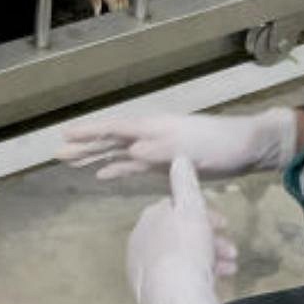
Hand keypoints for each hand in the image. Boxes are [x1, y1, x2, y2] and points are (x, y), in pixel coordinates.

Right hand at [59, 107, 299, 178]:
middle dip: (85, 146)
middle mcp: (150, 135)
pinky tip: (102, 175)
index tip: (65, 135)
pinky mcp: (164, 164)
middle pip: (111, 140)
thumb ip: (160, 150)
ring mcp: (156, 149)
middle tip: (58, 152)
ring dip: (96, 158)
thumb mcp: (190, 149)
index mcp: (153, 127)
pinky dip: (117, 170)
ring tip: (71, 163)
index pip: (115, 129)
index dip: (90, 133)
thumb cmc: (219, 146)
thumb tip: (130, 150)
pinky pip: (133, 167)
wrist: (245, 149)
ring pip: (119, 153)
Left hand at [127, 157, 241, 303]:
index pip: (176, 208)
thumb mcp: (192, 208)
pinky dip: (198, 274)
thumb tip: (178, 157)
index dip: (203, 212)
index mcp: (149, 218)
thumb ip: (185, 182)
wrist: (177, 298)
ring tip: (231, 266)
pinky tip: (216, 280)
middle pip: (181, 234)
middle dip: (210, 238)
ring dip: (210, 257)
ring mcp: (144, 268)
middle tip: (232, 248)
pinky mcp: (151, 291)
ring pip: (183, 256)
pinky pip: (179, 276)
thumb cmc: (187, 248)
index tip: (224, 222)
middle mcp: (141, 241)